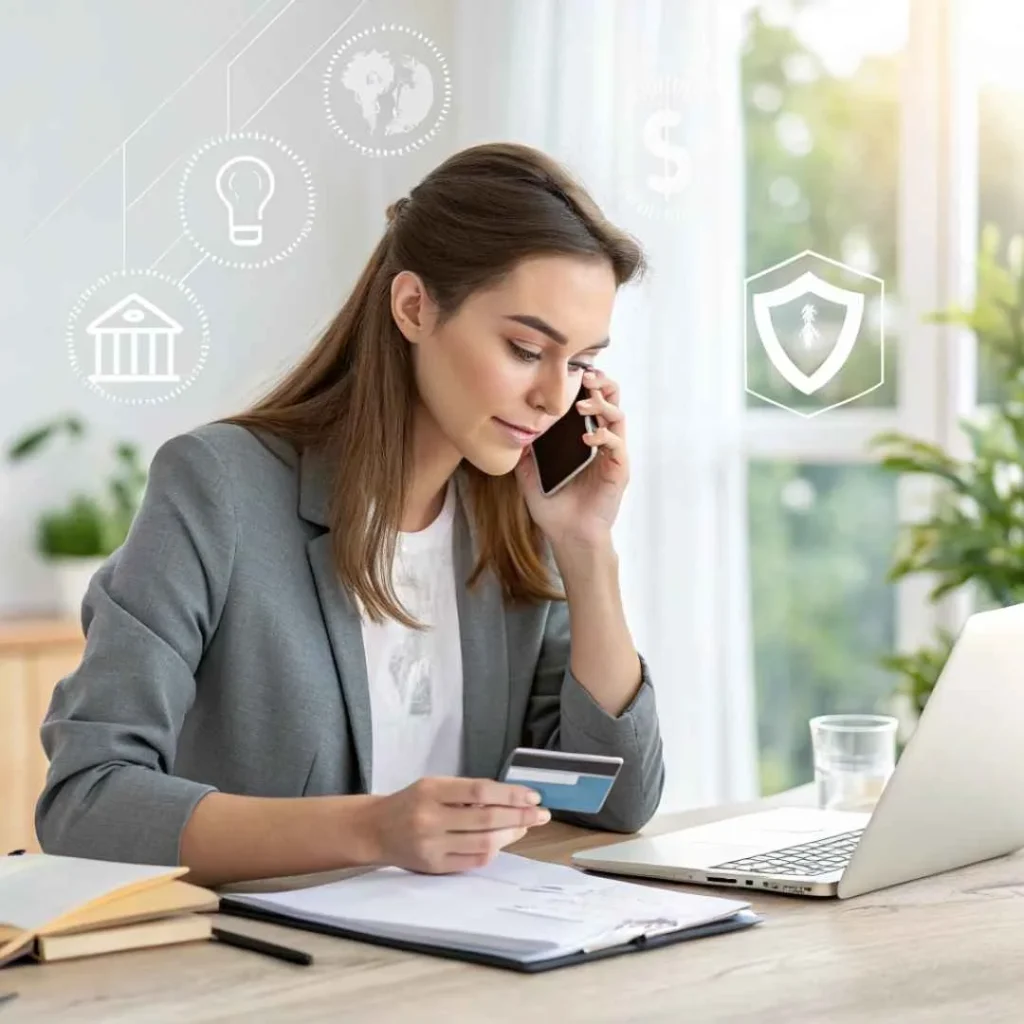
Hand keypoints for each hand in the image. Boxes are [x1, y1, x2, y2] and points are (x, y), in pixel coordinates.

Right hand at [362, 776, 550, 873]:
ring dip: (510, 835)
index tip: (533, 796)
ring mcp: (432, 846)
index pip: (480, 791)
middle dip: (520, 816)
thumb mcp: (433, 786)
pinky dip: (492, 850)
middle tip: (542, 814)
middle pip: (486, 818)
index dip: (510, 795)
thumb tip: (511, 801)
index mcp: (431, 791)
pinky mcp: (434, 867)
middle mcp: (430, 818)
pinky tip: (502, 841)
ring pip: (483, 843)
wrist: (374, 830)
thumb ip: (467, 792)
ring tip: (525, 827)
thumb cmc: (410, 803)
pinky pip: (473, 861)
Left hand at [514, 368, 628, 549]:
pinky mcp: (618, 470)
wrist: (568, 537)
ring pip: (619, 416)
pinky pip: (617, 445)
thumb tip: (512, 430)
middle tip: (586, 376)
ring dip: (602, 405)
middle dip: (602, 384)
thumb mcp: (530, 475)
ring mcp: (612, 455)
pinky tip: (587, 438)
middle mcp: (602, 443)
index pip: (592, 401)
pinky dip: (604, 436)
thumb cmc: (554, 508)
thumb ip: (525, 452)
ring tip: (583, 405)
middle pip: (612, 400)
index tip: (573, 371)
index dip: (587, 383)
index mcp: (584, 439)